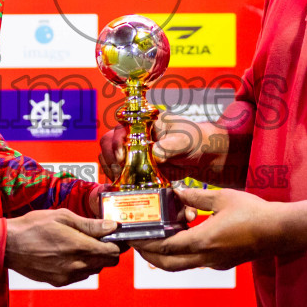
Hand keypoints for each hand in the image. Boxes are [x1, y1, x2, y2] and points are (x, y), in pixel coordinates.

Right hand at [4, 209, 122, 286]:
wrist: (8, 246)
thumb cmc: (33, 226)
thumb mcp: (63, 217)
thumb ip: (90, 224)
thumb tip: (112, 226)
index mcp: (80, 247)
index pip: (114, 252)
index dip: (118, 243)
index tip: (115, 235)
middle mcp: (77, 266)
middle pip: (108, 263)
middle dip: (109, 251)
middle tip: (100, 238)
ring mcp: (68, 276)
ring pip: (94, 270)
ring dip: (94, 259)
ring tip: (80, 244)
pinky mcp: (59, 282)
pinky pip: (79, 276)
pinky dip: (80, 266)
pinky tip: (68, 254)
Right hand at [98, 115, 219, 182]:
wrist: (198, 155)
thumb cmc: (191, 140)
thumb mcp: (183, 140)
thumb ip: (169, 146)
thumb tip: (155, 154)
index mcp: (143, 122)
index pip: (121, 128)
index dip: (118, 142)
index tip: (122, 157)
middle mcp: (133, 134)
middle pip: (108, 142)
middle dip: (110, 157)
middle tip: (119, 172)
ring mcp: (131, 150)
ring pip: (108, 157)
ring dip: (111, 169)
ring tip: (121, 179)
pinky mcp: (134, 166)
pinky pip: (117, 171)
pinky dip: (116, 178)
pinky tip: (122, 185)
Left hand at [135, 186, 281, 271]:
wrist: (280, 231)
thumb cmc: (254, 213)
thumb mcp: (222, 198)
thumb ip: (196, 195)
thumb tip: (175, 191)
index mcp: (203, 241)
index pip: (165, 248)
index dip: (146, 244)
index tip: (133, 238)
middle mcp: (206, 257)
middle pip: (169, 264)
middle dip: (150, 256)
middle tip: (138, 243)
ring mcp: (215, 263)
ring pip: (182, 265)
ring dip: (166, 255)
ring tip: (157, 237)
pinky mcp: (222, 262)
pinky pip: (196, 261)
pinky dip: (183, 252)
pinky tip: (184, 234)